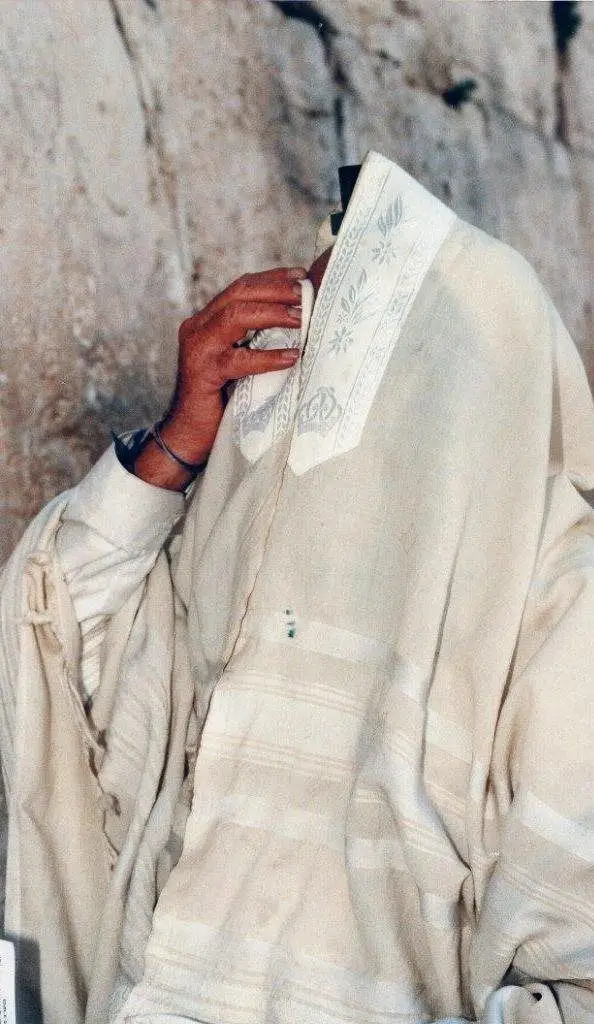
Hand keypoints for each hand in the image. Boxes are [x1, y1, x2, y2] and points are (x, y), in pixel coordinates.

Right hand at [134, 266, 305, 489]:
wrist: (188, 435)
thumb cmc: (220, 399)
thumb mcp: (239, 361)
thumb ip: (255, 340)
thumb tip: (299, 322)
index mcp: (207, 320)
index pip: (241, 287)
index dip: (272, 277)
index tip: (302, 275)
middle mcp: (198, 327)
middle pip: (239, 293)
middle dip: (276, 289)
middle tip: (306, 293)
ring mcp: (197, 348)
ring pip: (235, 317)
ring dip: (273, 314)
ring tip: (301, 318)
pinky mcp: (202, 373)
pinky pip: (238, 360)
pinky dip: (267, 357)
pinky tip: (291, 357)